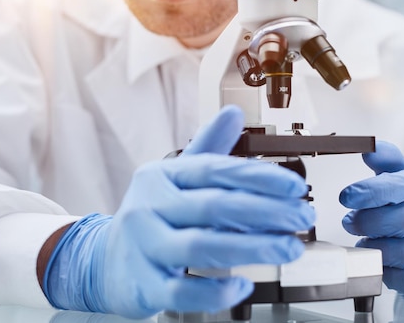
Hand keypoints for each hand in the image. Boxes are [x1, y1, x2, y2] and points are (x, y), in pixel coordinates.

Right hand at [44, 105, 313, 317]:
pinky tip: (242, 286)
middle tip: (301, 218)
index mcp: (162, 177)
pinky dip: (215, 291)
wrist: (102, 261)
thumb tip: (233, 113)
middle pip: (213, 206)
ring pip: (201, 246)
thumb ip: (206, 149)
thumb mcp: (173, 178)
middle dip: (266, 211)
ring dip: (252, 248)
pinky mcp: (144, 285)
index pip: (214, 170)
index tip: (295, 187)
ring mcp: (145, 247)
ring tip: (288, 248)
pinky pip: (182, 291)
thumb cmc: (150, 217)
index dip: (258, 177)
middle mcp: (150, 207)